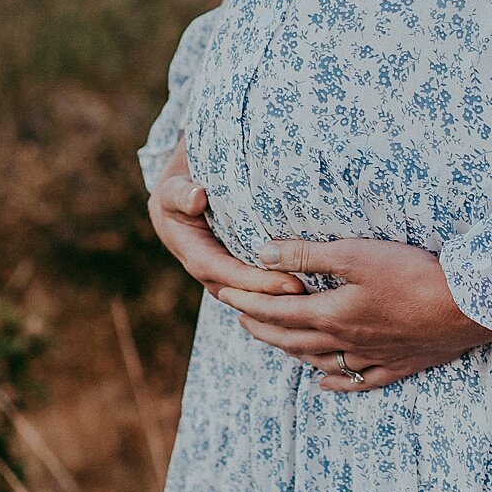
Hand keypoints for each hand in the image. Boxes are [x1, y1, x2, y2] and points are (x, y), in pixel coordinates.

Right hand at [147, 139, 307, 301]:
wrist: (178, 208)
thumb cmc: (177, 197)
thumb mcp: (174, 192)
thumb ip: (182, 195)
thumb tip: (197, 197)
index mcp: (197, 258)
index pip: (230, 275)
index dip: (258, 281)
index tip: (289, 282)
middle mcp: (212, 276)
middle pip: (248, 293)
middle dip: (278, 296)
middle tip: (312, 293)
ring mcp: (226, 280)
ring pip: (255, 297)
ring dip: (282, 299)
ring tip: (316, 295)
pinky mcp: (238, 277)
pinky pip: (260, 290)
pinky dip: (281, 292)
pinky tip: (310, 289)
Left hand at [215, 236, 491, 390]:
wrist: (468, 306)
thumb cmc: (413, 273)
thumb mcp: (356, 253)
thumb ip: (307, 255)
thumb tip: (262, 254)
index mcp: (331, 314)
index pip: (276, 310)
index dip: (247, 302)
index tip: (223, 294)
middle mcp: (345, 342)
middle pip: (291, 339)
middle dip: (261, 327)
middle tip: (240, 317)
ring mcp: (371, 358)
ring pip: (319, 361)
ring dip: (290, 352)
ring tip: (275, 342)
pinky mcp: (398, 365)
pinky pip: (357, 381)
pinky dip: (335, 382)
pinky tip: (323, 383)